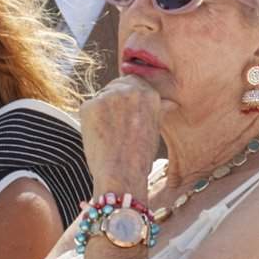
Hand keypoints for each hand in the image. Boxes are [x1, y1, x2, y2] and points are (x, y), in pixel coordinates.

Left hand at [80, 78, 163, 194]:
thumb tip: (170, 103)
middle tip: (115, 125)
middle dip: (115, 101)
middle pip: (117, 85)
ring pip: (102, 96)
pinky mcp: (89, 105)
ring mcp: (108, 96)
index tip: (127, 114)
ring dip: (102, 110)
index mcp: (150, 94)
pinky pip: (88, 107)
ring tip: (108, 134)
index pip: (134, 83)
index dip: (129, 99)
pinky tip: (98, 136)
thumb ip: (157, 111)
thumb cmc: (140, 158)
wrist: (121, 175)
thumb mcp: (154, 130)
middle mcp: (130, 89)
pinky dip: (90, 120)